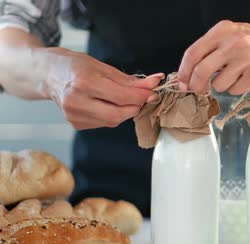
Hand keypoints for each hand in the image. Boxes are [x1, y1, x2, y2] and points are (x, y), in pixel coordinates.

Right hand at [42, 48, 162, 129]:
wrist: (47, 74)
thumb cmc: (75, 66)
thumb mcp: (102, 66)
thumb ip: (129, 79)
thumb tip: (154, 83)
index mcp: (83, 82)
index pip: (122, 96)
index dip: (142, 95)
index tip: (153, 90)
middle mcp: (76, 101)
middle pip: (118, 114)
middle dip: (135, 106)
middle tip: (142, 97)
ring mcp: (73, 115)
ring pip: (113, 121)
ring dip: (125, 111)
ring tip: (123, 98)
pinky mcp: (75, 124)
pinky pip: (104, 123)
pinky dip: (112, 115)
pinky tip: (106, 104)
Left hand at [178, 20, 249, 94]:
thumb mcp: (230, 34)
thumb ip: (211, 49)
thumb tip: (189, 74)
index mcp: (222, 31)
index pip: (193, 53)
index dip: (184, 71)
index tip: (182, 82)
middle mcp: (233, 44)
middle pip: (202, 72)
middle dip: (196, 85)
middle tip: (197, 89)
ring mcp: (246, 60)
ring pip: (218, 84)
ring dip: (221, 85)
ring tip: (233, 75)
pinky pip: (235, 90)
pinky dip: (236, 88)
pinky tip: (245, 77)